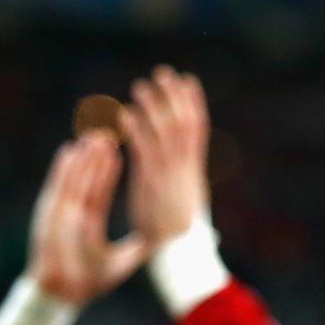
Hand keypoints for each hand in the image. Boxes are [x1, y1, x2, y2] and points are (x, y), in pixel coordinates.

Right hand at [26, 132, 146, 305]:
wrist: (63, 295)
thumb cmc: (88, 282)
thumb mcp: (122, 262)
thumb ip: (140, 250)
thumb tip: (163, 243)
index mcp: (88, 222)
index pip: (101, 188)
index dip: (107, 169)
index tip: (115, 148)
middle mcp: (73, 214)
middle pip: (86, 179)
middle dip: (95, 156)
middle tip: (105, 131)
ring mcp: (61, 213)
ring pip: (74, 178)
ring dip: (82, 157)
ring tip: (92, 134)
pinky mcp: (50, 216)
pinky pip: (58, 188)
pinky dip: (63, 170)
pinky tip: (69, 150)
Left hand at [122, 65, 211, 244]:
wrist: (181, 252)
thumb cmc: (183, 236)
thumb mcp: (188, 205)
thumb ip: (184, 186)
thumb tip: (187, 176)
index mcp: (193, 170)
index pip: (198, 128)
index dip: (194, 103)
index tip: (188, 81)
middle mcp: (185, 167)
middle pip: (184, 122)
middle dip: (174, 96)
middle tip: (164, 72)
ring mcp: (170, 173)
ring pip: (164, 131)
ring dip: (153, 107)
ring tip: (140, 85)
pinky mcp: (152, 182)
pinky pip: (144, 150)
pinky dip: (136, 130)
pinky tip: (125, 114)